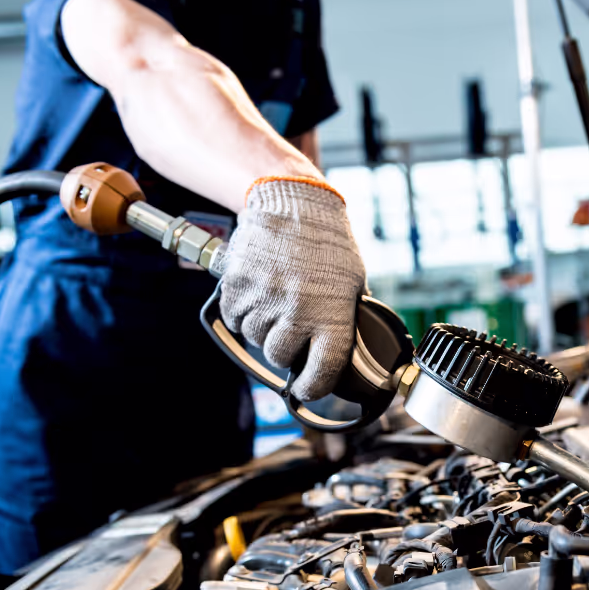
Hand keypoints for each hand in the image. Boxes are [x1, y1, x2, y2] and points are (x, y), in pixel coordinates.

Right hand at [218, 177, 365, 400]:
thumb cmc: (328, 243)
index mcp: (332, 315)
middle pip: (280, 357)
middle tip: (291, 327)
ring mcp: (264, 299)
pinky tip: (258, 293)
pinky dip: (242, 312)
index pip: (321, 372)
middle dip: (285, 348)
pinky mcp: (237, 285)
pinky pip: (234, 318)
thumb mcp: (354, 284)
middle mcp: (296, 311)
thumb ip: (344, 321)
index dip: (312, 387)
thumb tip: (340, 354)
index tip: (306, 388)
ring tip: (276, 300)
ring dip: (262, 327)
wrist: (295, 201)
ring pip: (254, 338)